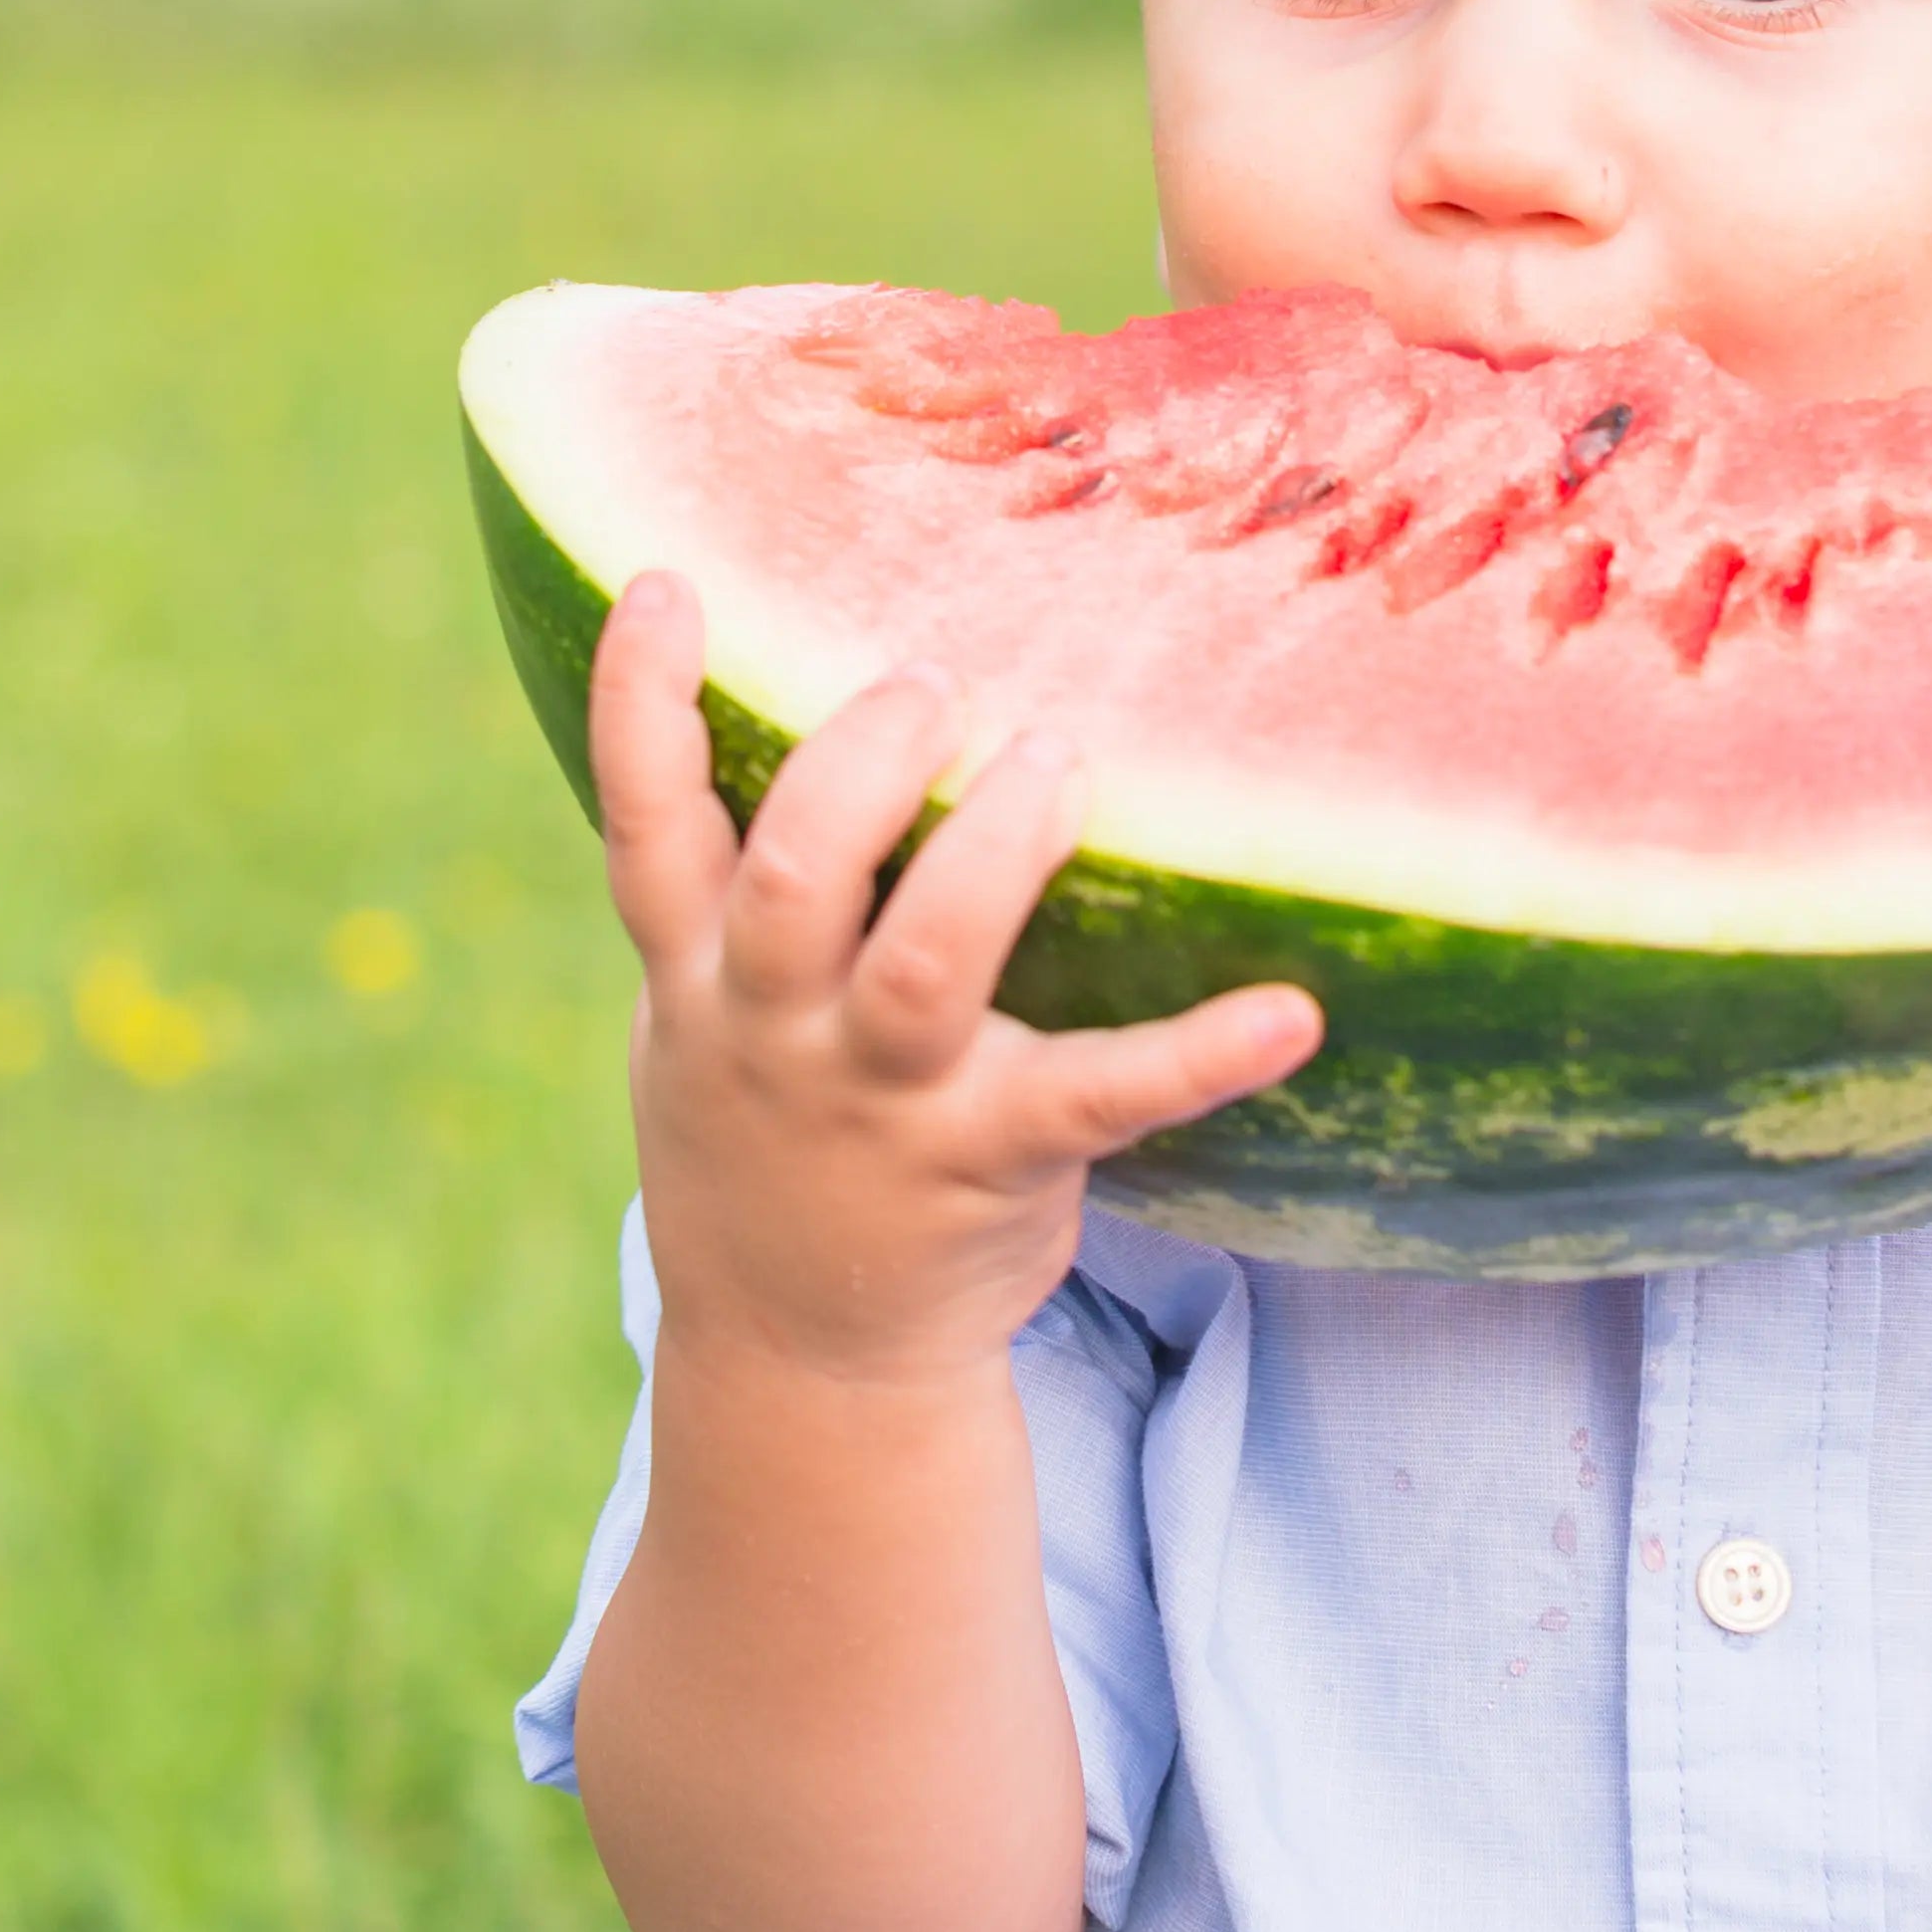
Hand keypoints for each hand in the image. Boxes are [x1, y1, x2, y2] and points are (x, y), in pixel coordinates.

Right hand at [588, 569, 1321, 1388]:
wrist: (804, 1352)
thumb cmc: (769, 1134)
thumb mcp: (697, 1022)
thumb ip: (717, 895)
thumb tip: (758, 709)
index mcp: (702, 984)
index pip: (647, 829)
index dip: (639, 707)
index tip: (667, 579)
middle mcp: (777, 1034)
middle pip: (793, 878)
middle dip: (859, 765)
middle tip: (935, 680)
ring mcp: (884, 1104)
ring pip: (923, 967)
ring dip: (994, 853)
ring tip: (1057, 759)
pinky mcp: (995, 1161)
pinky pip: (1104, 1098)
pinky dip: (1203, 1053)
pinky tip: (1292, 1013)